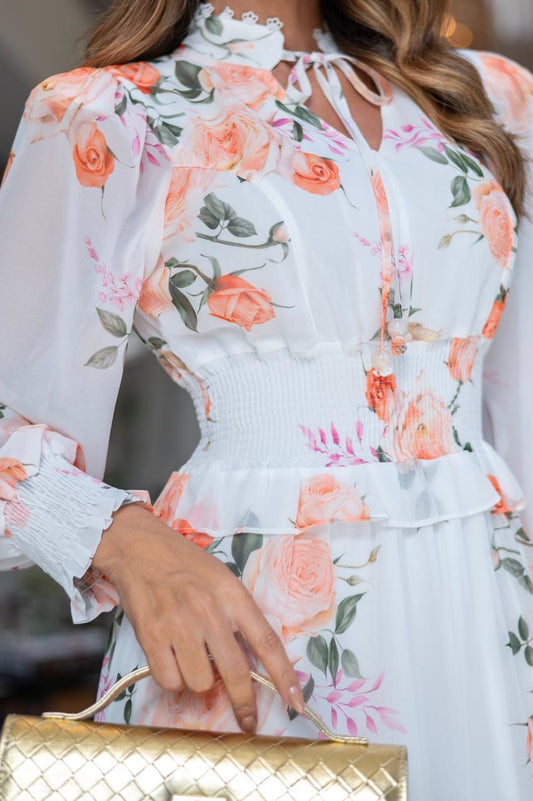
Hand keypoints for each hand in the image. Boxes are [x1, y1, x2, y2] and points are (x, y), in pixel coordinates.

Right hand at [92, 502, 304, 731]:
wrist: (140, 547)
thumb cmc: (186, 565)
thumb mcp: (222, 580)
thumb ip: (237, 617)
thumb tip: (251, 662)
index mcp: (233, 595)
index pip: (267, 642)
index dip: (284, 676)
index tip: (296, 703)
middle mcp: (209, 610)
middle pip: (236, 673)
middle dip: (244, 704)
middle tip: (247, 718)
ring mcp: (179, 623)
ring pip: (199, 683)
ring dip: (197, 681)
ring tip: (190, 658)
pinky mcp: (151, 634)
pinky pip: (168, 680)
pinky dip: (171, 678)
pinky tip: (169, 658)